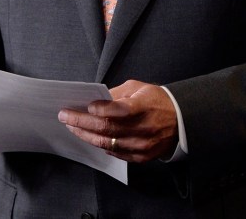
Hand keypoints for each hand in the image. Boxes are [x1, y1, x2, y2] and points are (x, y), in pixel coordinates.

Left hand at [58, 80, 177, 162]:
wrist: (179, 121)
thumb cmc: (156, 101)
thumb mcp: (139, 88)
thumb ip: (117, 94)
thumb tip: (95, 101)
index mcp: (145, 106)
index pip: (121, 110)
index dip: (102, 109)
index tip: (87, 105)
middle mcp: (144, 128)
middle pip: (107, 128)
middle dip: (82, 121)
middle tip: (65, 116)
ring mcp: (142, 144)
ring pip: (107, 143)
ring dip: (86, 135)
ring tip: (72, 126)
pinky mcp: (141, 157)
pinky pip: (115, 153)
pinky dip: (100, 144)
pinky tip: (90, 137)